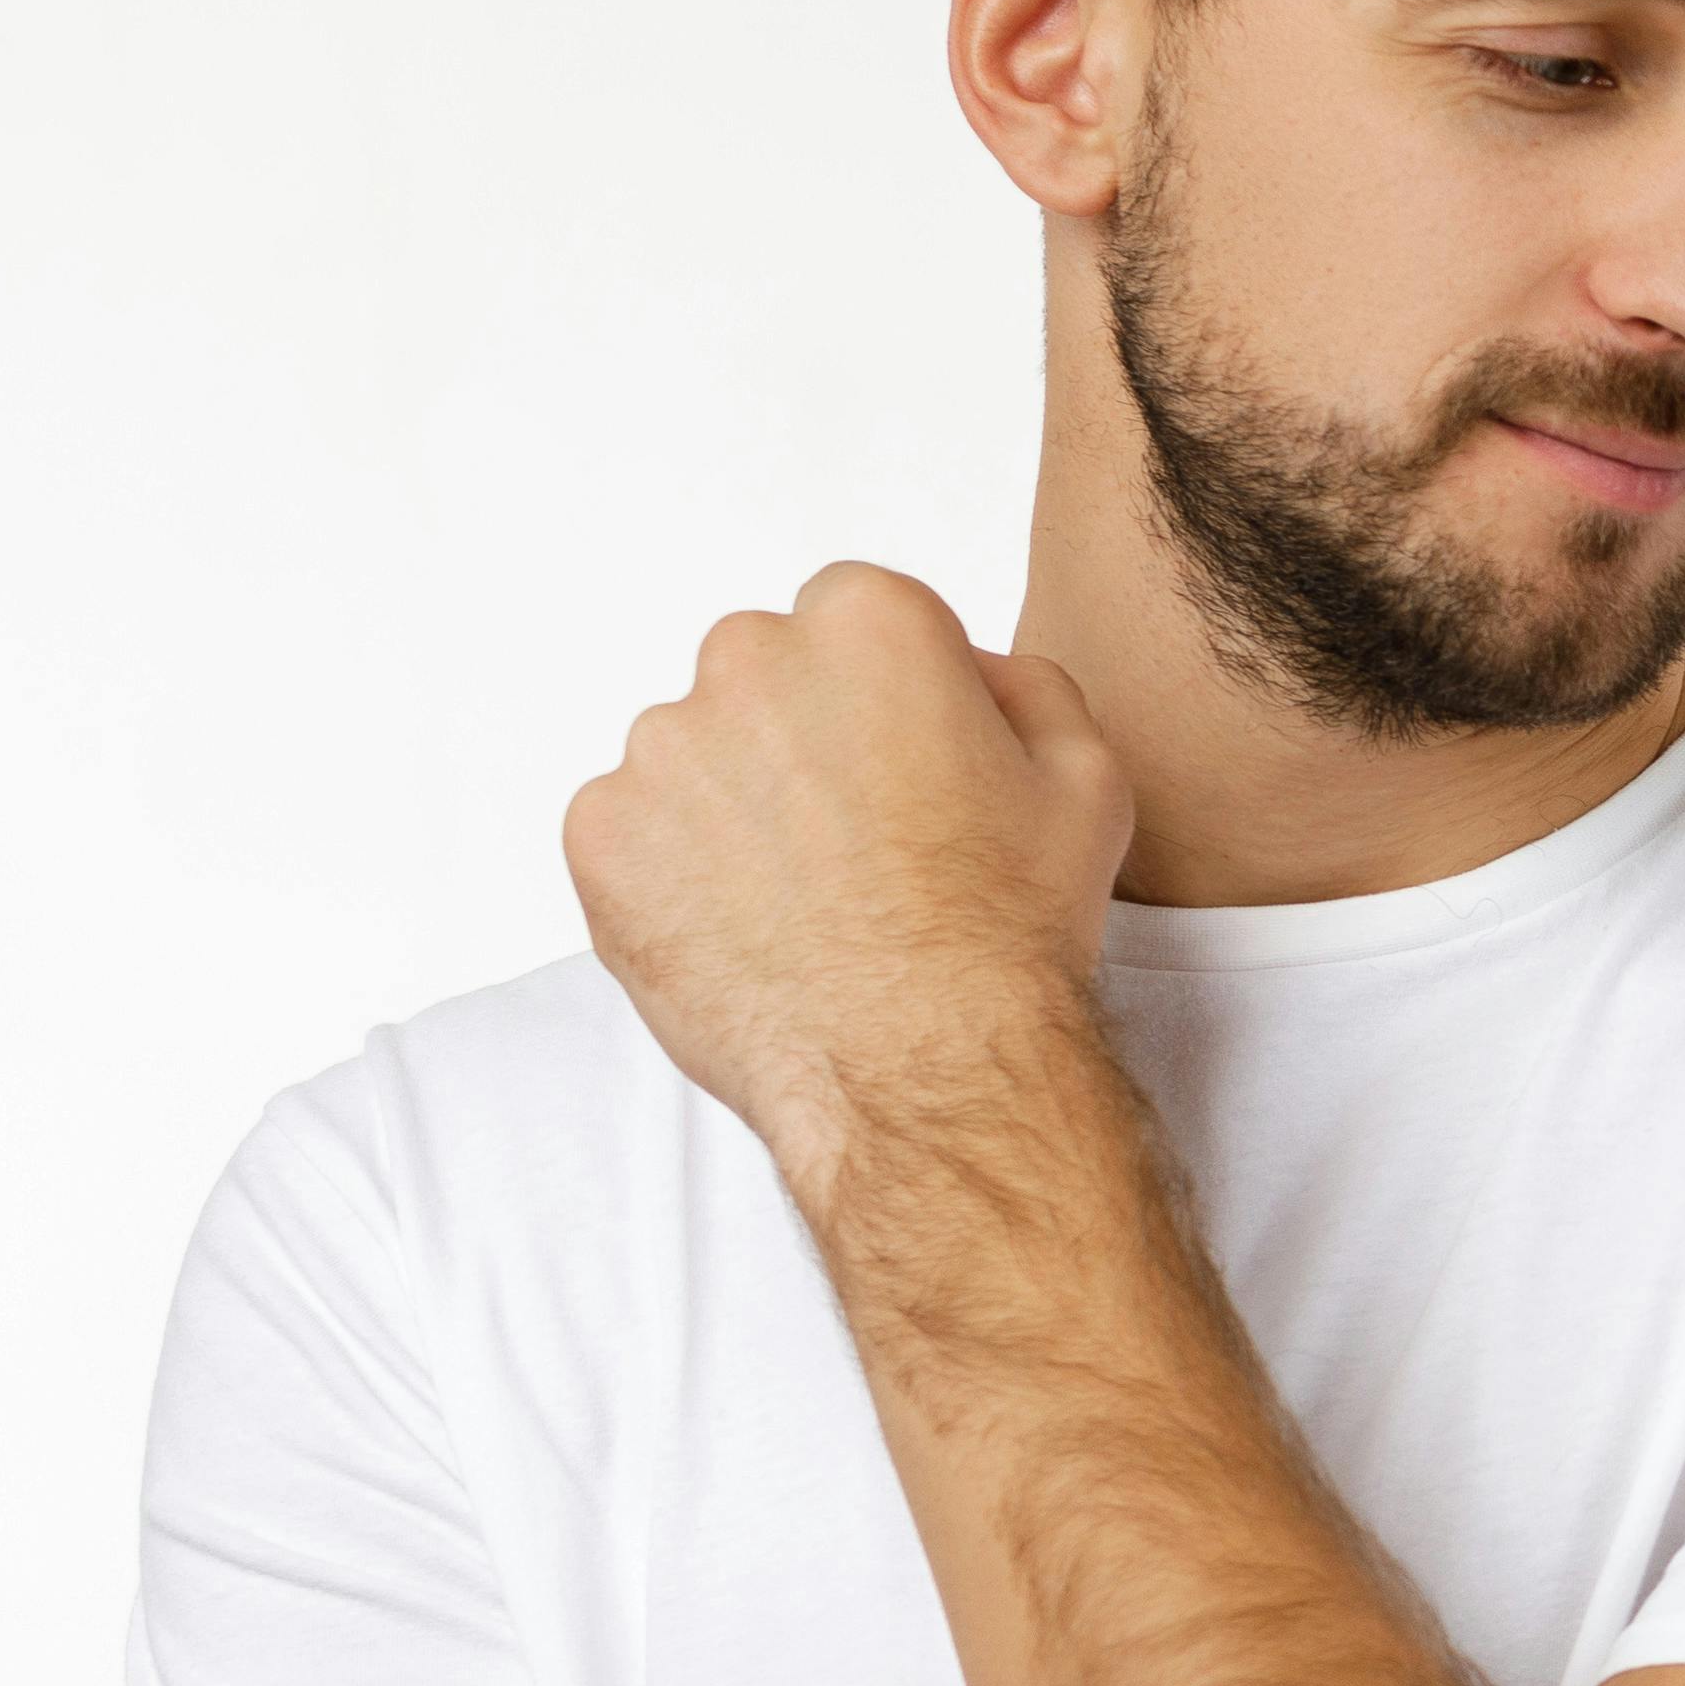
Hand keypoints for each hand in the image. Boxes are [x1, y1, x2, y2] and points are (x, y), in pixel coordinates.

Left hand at [563, 562, 1134, 1204]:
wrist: (925, 1065)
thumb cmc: (1011, 925)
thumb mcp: (1085, 774)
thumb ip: (1023, 684)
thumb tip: (966, 671)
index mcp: (868, 619)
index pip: (855, 623)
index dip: (887, 704)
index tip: (907, 777)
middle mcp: (748, 657)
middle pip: (762, 679)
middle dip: (798, 743)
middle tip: (855, 846)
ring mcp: (661, 746)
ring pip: (694, 758)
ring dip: (733, 810)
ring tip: (802, 905)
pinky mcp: (599, 833)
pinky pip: (632, 833)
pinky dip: (673, 876)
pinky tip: (747, 933)